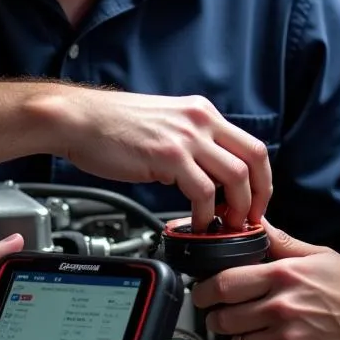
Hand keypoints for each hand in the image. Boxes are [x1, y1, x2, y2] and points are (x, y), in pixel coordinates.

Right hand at [60, 88, 271, 230]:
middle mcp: (200, 120)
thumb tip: (207, 174)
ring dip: (237, 208)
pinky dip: (206, 215)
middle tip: (250, 219)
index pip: (251, 145)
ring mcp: (186, 137)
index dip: (261, 179)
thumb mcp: (164, 124)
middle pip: (255, 158)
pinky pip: (204, 192)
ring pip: (236, 177)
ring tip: (225, 227)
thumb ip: (189, 142)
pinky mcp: (169, 155)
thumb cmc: (111, 126)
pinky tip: (197, 224)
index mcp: (201, 113)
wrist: (78, 119)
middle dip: (260, 195)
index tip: (255, 201)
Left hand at [191, 221, 339, 339]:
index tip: (202, 295)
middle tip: (228, 316)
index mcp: (283, 276)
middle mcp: (282, 307)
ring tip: (257, 334)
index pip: (224, 283)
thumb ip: (281, 243)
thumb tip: (255, 223)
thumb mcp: (319, 256)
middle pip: (225, 318)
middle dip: (220, 318)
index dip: (204, 291)